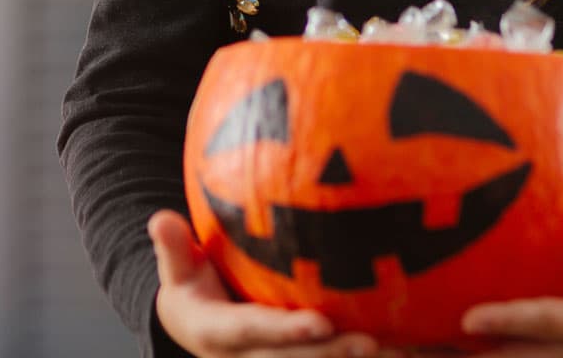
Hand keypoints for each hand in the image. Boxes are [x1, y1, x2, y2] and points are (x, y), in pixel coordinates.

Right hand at [150, 210, 393, 357]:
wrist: (193, 331)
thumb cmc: (192, 287)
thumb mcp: (176, 270)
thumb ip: (172, 248)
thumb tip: (159, 219)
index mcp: (216, 335)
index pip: (254, 334)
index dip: (286, 332)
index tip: (320, 323)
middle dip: (331, 357)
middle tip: (371, 344)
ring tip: (398, 353)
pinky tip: (404, 351)